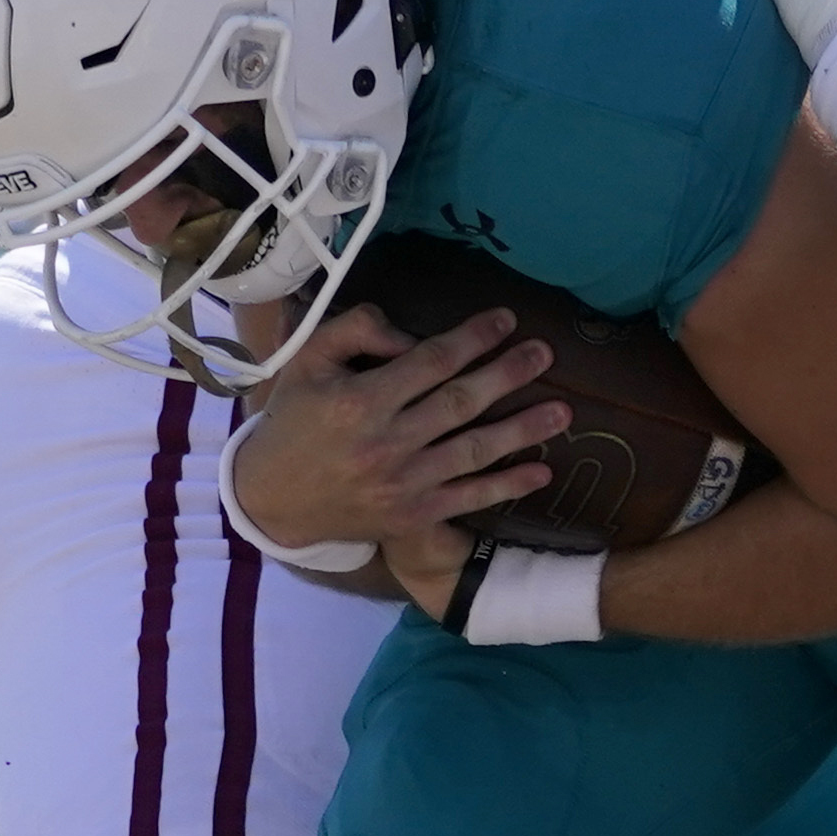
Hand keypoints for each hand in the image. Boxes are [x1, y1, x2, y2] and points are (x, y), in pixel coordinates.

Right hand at [221, 302, 563, 557]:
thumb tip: (408, 331)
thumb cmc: (294, 421)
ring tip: (563, 410)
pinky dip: (507, 486)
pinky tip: (542, 471)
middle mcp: (388, 442)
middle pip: (461, 402)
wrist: (273, 499)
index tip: (505, 320)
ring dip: (523, 430)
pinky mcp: (413, 515)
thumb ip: (355, 331)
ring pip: (474, 451)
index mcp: (362, 400)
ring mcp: (404, 483)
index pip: (431, 361)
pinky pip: (469, 498)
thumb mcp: (308, 362)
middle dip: (507, 374)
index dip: (472, 338)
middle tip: (545, 353)